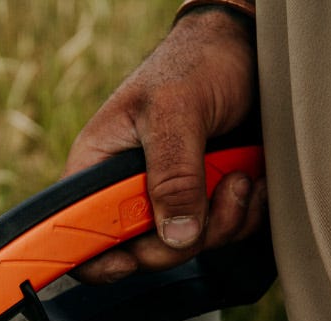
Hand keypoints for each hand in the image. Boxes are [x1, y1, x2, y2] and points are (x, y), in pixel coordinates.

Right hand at [65, 9, 265, 282]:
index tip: (128, 261)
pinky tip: (251, 179)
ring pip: (188, 248)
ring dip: (225, 221)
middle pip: (142, 254)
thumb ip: (173, 174)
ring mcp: (169, 200)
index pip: (79, 232)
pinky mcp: (205, 203)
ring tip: (240, 175)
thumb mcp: (178, 111)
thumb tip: (174, 236)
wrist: (248, 50)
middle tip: (217, 191)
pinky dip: (244, 215)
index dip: (97, 258)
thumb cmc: (198, 63)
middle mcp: (130, 191)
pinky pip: (222, 236)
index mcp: (100, 167)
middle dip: (186, 236)